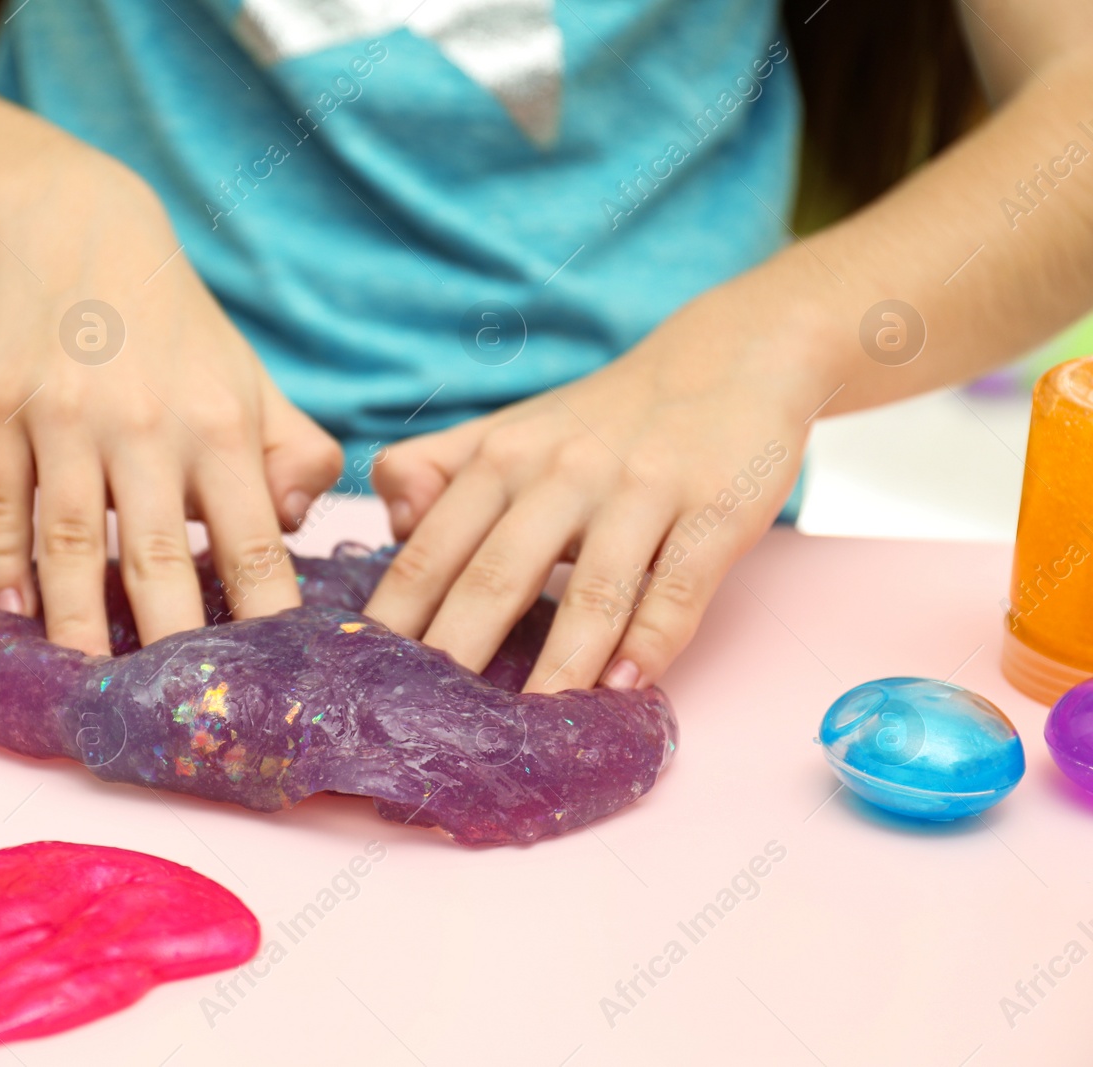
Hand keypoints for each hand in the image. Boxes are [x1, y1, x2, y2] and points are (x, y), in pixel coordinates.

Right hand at [0, 158, 341, 653]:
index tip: (272, 680)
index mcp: (220, 421)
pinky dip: (3, 565)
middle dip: (171, 644)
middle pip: (159, 559)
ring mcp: (64, 417)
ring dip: (78, 624)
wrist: (72, 228)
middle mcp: (144, 423)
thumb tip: (301, 528)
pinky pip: (0, 505)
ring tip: (89, 685)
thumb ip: (292, 450)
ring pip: (70, 543)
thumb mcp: (248, 376)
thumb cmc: (173, 324)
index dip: (264, 617)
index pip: (255, 541)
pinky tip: (15, 611)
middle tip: (176, 717)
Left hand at [365, 283, 826, 692]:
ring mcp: (640, 490)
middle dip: (457, 653)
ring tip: (529, 731)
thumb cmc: (606, 417)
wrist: (734, 356)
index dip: (396, 618)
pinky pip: (678, 587)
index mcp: (501, 458)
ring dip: (559, 668)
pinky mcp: (716, 508)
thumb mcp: (512, 429)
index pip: (432, 550)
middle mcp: (562, 472)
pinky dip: (652, 642)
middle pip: (496, 575)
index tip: (366, 680)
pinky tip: (627, 689)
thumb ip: (436, 471)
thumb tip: (387, 531)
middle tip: (429, 727)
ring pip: (591, 591)